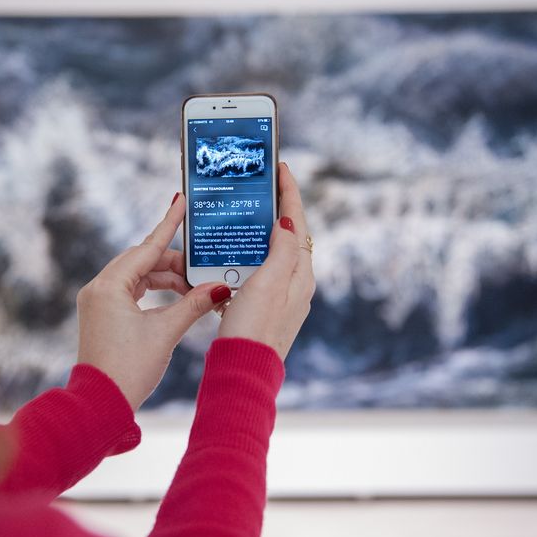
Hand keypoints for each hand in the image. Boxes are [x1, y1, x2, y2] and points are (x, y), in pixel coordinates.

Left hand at [76, 194, 231, 410]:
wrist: (100, 404)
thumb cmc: (129, 369)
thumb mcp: (166, 333)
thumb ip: (194, 305)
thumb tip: (221, 289)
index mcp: (109, 286)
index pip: (146, 247)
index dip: (169, 225)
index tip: (181, 202)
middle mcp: (98, 288)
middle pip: (141, 260)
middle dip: (172, 262)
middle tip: (201, 267)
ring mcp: (97, 302)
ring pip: (136, 276)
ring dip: (164, 279)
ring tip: (193, 287)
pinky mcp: (101, 315)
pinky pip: (129, 291)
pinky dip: (153, 291)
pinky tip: (174, 299)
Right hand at [217, 162, 314, 359]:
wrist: (244, 369)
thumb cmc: (255, 328)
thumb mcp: (269, 282)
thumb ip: (281, 250)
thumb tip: (287, 222)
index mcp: (300, 273)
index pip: (298, 222)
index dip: (290, 192)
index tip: (282, 167)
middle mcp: (295, 283)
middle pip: (289, 235)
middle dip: (277, 208)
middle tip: (264, 184)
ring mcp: (281, 296)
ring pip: (273, 252)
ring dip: (262, 230)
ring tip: (248, 211)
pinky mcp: (264, 307)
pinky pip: (261, 270)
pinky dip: (251, 254)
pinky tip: (236, 252)